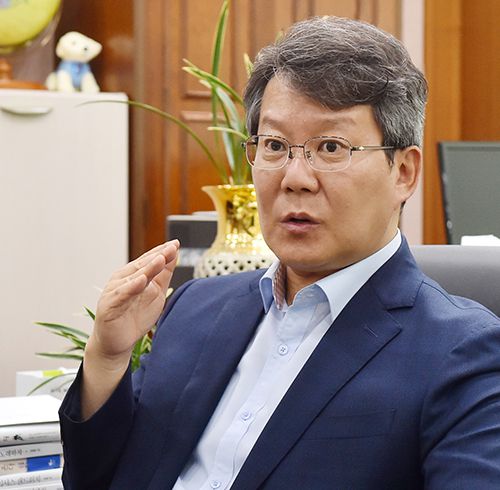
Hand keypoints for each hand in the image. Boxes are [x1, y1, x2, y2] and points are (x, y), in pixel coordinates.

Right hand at [86, 240, 179, 363]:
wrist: (116, 342)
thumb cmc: (135, 316)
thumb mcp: (155, 292)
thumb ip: (163, 274)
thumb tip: (175, 254)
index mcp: (133, 274)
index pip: (149, 259)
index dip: (162, 251)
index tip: (176, 243)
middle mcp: (123, 279)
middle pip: (143, 265)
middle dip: (158, 256)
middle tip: (171, 248)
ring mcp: (115, 291)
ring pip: (133, 277)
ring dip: (147, 268)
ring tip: (160, 259)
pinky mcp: (109, 305)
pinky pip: (122, 294)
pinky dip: (131, 286)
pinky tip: (141, 280)